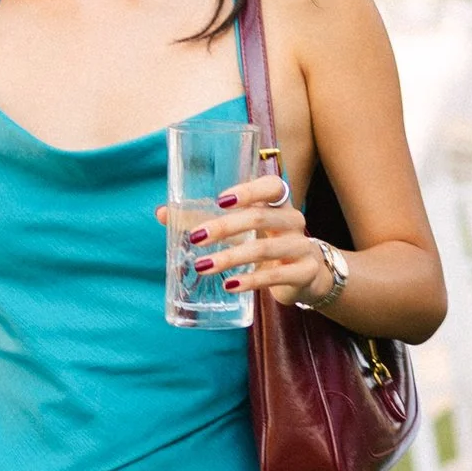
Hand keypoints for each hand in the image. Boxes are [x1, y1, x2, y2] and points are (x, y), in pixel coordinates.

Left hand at [161, 169, 335, 308]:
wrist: (308, 275)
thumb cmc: (267, 242)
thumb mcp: (242, 230)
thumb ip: (205, 219)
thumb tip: (163, 213)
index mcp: (279, 203)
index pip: (272, 185)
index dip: (248, 190)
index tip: (220, 201)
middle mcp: (293, 220)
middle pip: (260, 217)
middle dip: (225, 227)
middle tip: (196, 238)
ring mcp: (302, 246)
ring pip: (264, 248)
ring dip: (230, 257)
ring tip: (203, 267)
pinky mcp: (304, 272)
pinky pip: (275, 276)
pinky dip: (250, 281)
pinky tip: (229, 285)